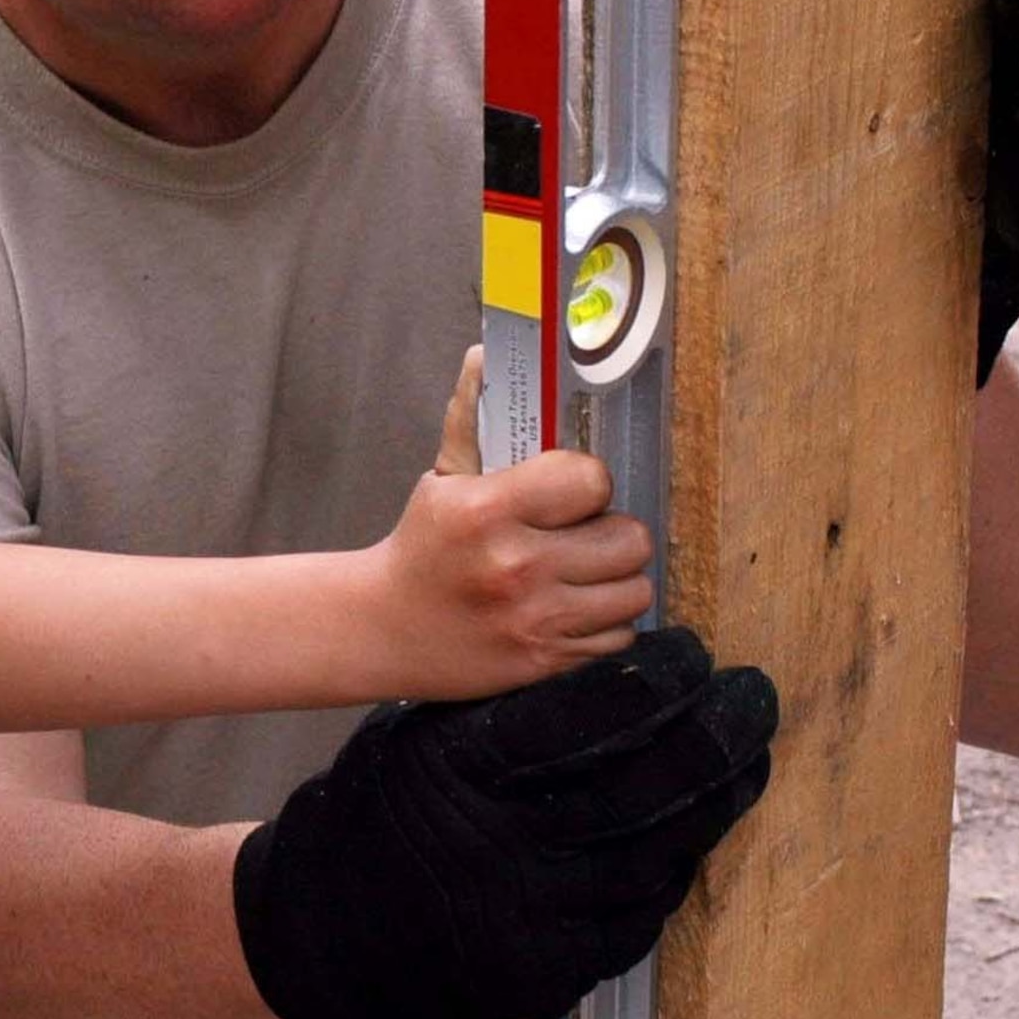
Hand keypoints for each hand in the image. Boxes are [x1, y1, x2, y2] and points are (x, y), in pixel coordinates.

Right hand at [232, 626, 777, 1018]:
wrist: (333, 920)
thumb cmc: (384, 804)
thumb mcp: (422, 730)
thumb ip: (508, 707)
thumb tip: (618, 662)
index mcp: (460, 770)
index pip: (586, 715)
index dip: (654, 677)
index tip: (688, 650)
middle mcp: (500, 847)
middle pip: (642, 784)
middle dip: (712, 730)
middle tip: (746, 691)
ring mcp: (529, 919)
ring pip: (658, 852)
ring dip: (717, 794)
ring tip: (747, 746)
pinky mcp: (550, 971)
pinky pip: (641, 913)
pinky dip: (679, 860)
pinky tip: (701, 818)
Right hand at [367, 348, 653, 698]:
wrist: (384, 629)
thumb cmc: (422, 546)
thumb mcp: (442, 479)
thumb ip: (473, 416)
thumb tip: (487, 356)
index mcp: (487, 511)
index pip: (590, 480)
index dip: (588, 481)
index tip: (572, 487)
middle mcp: (516, 567)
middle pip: (628, 539)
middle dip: (612, 530)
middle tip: (585, 531)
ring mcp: (535, 621)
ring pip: (633, 591)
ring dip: (615, 578)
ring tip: (585, 569)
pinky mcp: (546, 662)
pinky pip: (618, 636)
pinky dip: (604, 622)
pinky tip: (572, 605)